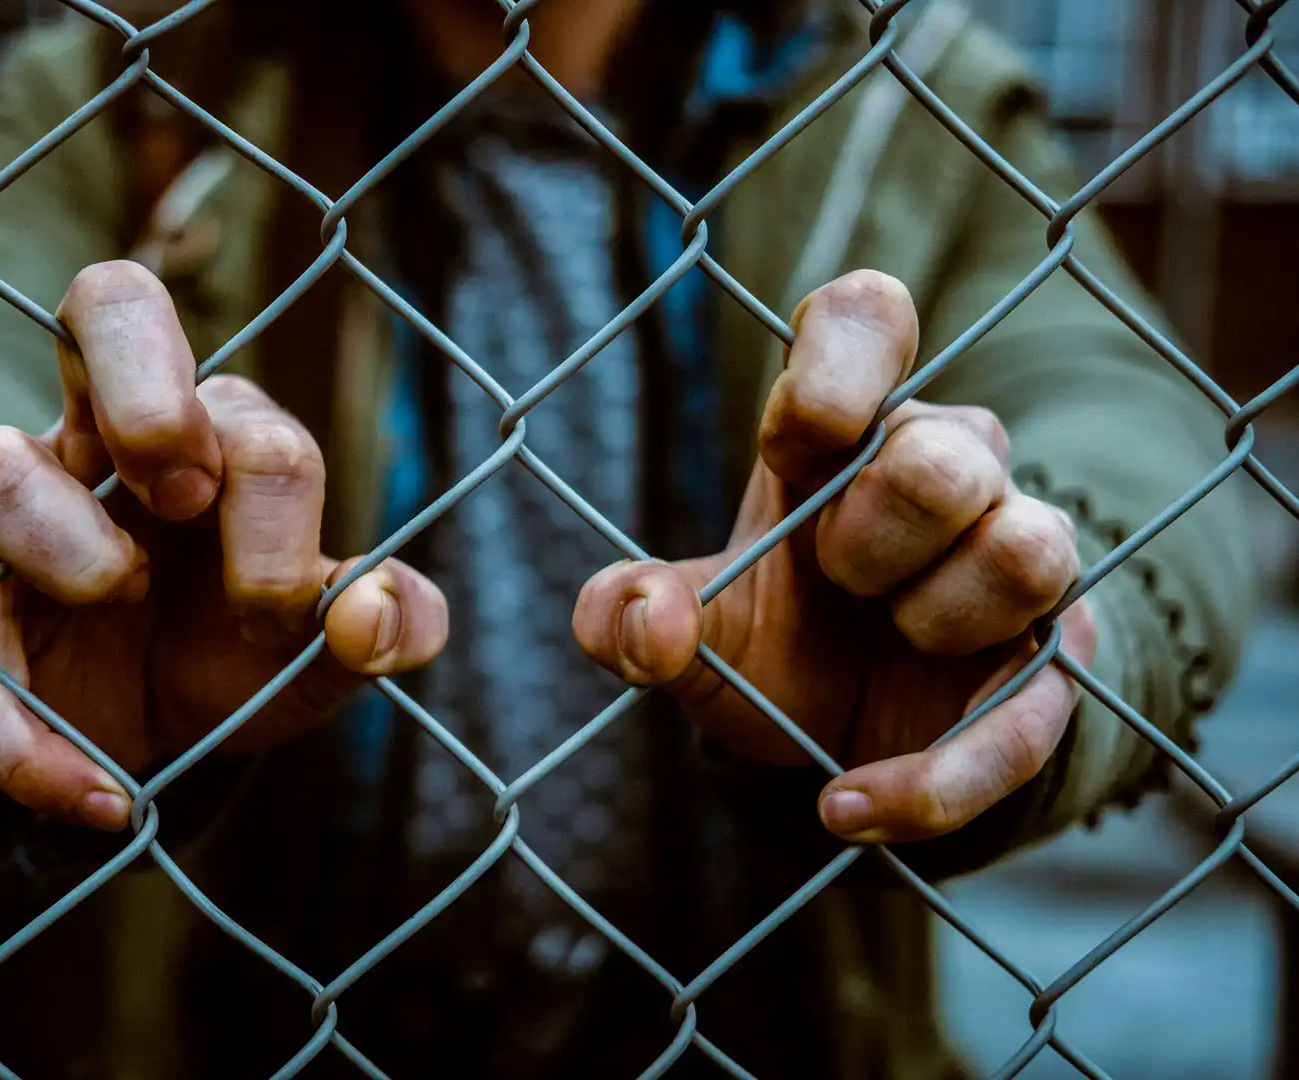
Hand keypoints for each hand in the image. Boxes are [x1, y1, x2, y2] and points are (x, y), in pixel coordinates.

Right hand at [0, 261, 447, 831]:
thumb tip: (376, 611)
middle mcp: (112, 442)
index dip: (268, 497)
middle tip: (182, 491)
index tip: (280, 598)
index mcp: (217, 435)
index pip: (242, 410)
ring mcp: (26, 519)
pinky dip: (21, 737)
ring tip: (120, 599)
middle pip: (108, 304)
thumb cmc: (249, 650)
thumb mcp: (332, 650)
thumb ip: (389, 624)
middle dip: (148, 390)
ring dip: (60, 536)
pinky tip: (100, 794)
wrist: (164, 735)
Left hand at [573, 270, 1095, 844]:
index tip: (803, 432)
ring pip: (1026, 547)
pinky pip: (1031, 712)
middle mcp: (944, 467)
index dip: (845, 356)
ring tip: (887, 640)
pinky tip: (848, 804)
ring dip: (935, 616)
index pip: (868, 320)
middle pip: (946, 452)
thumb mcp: (686, 631)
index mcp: (842, 432)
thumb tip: (642, 614)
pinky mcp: (1052, 661)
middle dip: (872, 531)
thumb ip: (628, 613)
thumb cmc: (773, 640)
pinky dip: (935, 775)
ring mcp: (1014, 555)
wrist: (842, 741)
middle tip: (836, 577)